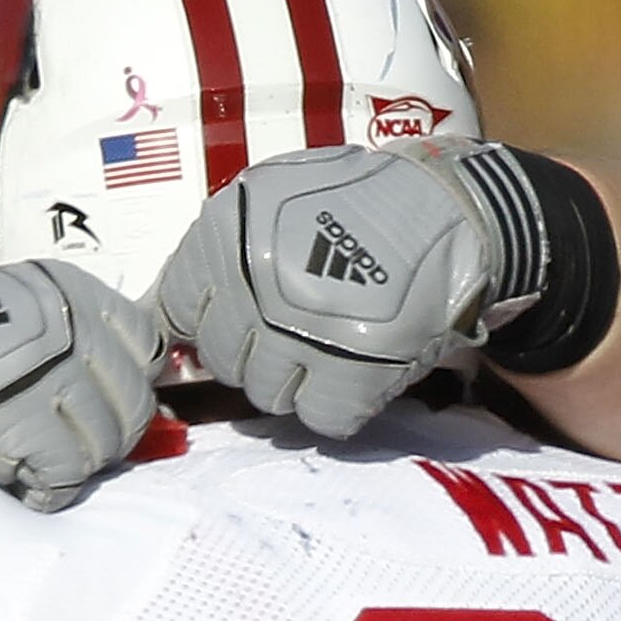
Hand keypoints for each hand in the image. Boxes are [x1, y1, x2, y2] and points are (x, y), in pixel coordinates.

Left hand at [157, 137, 552, 440]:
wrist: (455, 210)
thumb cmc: (357, 207)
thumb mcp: (271, 202)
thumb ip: (216, 254)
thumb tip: (164, 319)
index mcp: (228, 234)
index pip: (177, 311)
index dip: (212, 319)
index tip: (242, 315)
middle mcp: (256, 284)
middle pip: (223, 360)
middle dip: (256, 350)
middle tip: (299, 325)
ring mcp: (302, 333)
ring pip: (266, 396)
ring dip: (298, 379)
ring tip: (332, 342)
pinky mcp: (352, 372)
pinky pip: (319, 418)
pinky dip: (340, 402)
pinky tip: (358, 365)